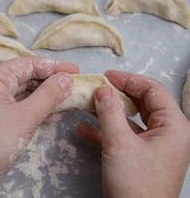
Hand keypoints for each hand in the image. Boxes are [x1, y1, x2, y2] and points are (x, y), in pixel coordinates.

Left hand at [0, 57, 78, 197]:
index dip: (54, 67)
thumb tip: (67, 78)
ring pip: (22, 94)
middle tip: (73, 88)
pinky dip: (34, 110)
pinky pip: (17, 107)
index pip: (28, 64)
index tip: (76, 71)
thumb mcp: (26, 116)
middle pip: (25, 78)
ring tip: (67, 102)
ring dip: (44, 98)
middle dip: (50, 84)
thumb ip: (49, 95)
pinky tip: (52, 115)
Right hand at [78, 70, 189, 197]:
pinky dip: (107, 131)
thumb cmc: (134, 181)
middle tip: (98, 88)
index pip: (153, 90)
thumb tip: (101, 88)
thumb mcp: (119, 143)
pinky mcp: (141, 156)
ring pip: (132, 120)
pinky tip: (84, 130)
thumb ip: (110, 112)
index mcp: (173, 126)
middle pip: (143, 103)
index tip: (106, 76)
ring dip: (110, 112)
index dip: (129, 80)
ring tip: (89, 105)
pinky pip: (125, 136)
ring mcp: (154, 145)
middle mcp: (168, 133)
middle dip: (118, 95)